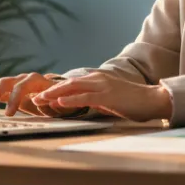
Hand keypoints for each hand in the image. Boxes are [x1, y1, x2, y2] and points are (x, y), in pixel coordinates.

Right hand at [0, 72, 74, 117]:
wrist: (59, 92)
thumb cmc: (60, 98)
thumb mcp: (59, 102)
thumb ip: (53, 103)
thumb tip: (48, 102)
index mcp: (37, 80)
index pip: (23, 85)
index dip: (15, 98)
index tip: (9, 113)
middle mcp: (24, 79)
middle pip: (6, 82)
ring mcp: (16, 83)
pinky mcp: (11, 90)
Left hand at [31, 71, 173, 122]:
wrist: (152, 100)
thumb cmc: (132, 102)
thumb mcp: (108, 99)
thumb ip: (94, 99)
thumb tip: (80, 104)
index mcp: (97, 79)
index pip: (71, 83)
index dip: (54, 88)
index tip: (40, 95)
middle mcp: (97, 79)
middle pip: (67, 83)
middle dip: (49, 90)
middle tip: (33, 98)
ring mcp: (102, 86)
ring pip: (73, 88)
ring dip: (54, 94)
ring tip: (40, 100)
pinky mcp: (108, 96)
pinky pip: (85, 97)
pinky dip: (71, 99)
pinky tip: (59, 102)